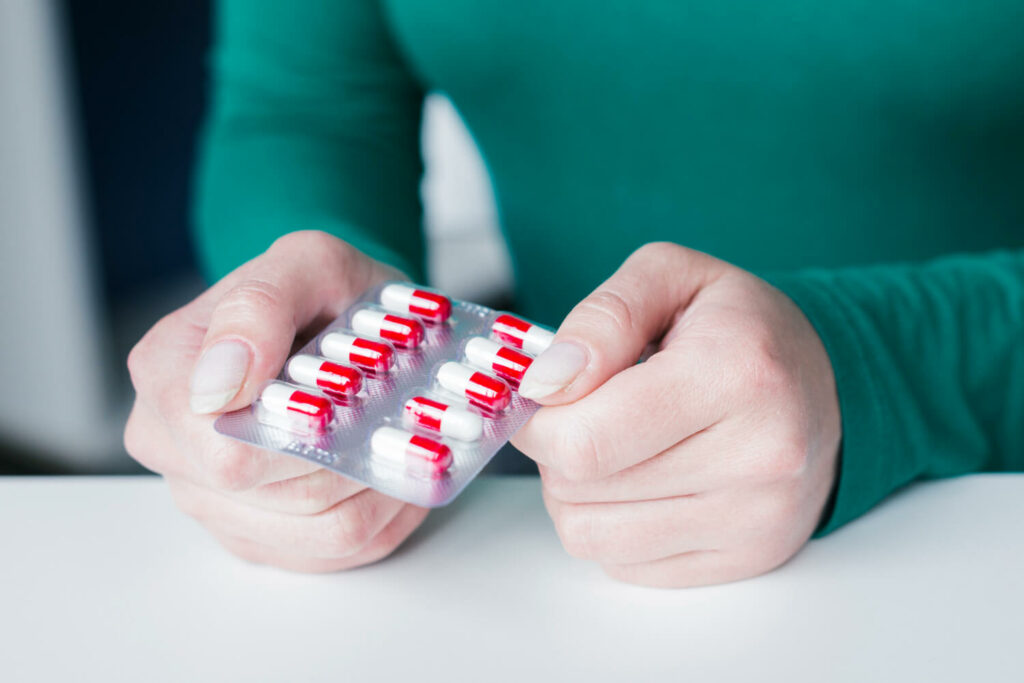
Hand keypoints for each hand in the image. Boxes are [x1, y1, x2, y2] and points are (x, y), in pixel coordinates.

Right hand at [125, 231, 427, 571]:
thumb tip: (219, 383)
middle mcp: (174, 446)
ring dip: (383, 490)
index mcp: (166, 375)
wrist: (341, 317)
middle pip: (284, 498)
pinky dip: (386, 514)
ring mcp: (213, 501)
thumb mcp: (307, 262)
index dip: (305, 439)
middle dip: (355, 458)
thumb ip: (258, 306)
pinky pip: (336, 554)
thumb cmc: (324, 292)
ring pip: (321, 535)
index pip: (229, 454)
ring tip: (403, 440)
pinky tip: (394, 470)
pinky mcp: (259, 534)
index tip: (354, 400)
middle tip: (396, 413)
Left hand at [512, 242, 840, 586]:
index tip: (545, 395)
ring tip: (613, 447)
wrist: (826, 385)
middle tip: (587, 412)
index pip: (585, 440)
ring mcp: (756, 519)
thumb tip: (544, 383)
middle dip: (557, 449)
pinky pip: (623, 564)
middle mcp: (758, 457)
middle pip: (579, 489)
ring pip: (589, 536)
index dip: (538, 421)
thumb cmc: (741, 329)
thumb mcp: (670, 275)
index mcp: (736, 374)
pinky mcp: (746, 560)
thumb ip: (601, 319)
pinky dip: (611, 525)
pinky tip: (643, 481)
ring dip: (575, 493)